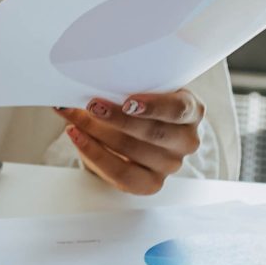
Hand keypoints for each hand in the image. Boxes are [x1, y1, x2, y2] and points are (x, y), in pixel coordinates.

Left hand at [55, 91, 202, 194]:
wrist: (125, 135)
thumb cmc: (133, 105)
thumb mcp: (135, 90)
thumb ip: (124, 86)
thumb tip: (86, 81)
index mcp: (190, 110)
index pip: (179, 109)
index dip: (155, 107)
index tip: (128, 102)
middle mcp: (186, 140)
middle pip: (154, 132)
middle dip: (118, 119)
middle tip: (91, 105)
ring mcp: (171, 164)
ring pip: (133, 150)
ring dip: (98, 133)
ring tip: (75, 120)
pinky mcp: (152, 183)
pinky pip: (122, 173)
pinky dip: (94, 153)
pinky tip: (78, 137)